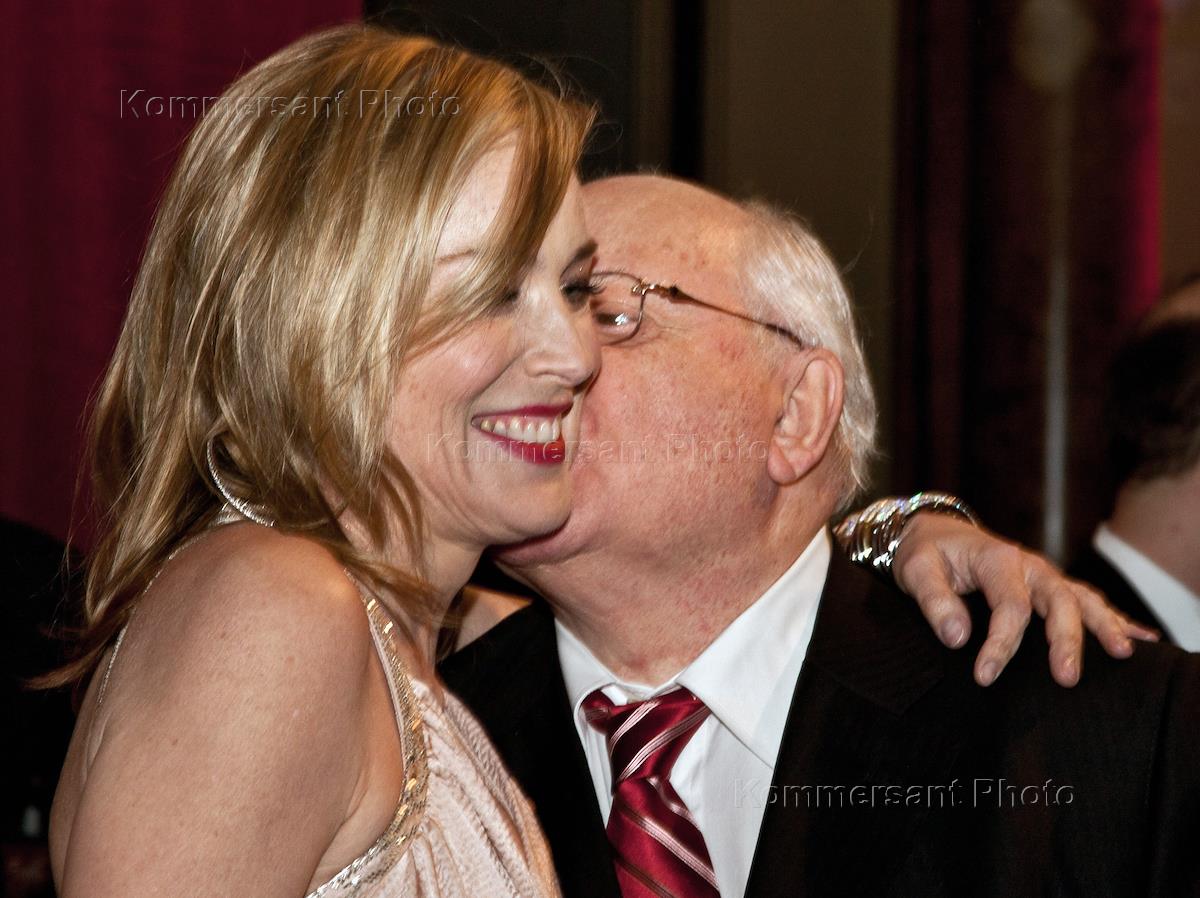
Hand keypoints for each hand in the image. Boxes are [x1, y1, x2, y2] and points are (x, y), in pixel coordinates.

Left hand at [892, 513, 1158, 687]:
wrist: (933, 533)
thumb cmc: (925, 553)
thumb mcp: (916, 571)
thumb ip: (935, 602)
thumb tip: (958, 638)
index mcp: (997, 559)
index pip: (1010, 606)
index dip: (1001, 644)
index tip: (984, 676)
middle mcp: (1028, 565)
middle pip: (1058, 601)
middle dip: (1066, 639)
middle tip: (1066, 678)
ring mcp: (1042, 575)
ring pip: (1082, 599)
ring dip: (1104, 625)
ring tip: (1123, 654)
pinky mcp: (1047, 586)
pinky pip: (1086, 600)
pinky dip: (1113, 618)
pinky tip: (1139, 638)